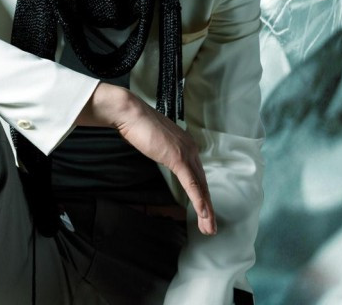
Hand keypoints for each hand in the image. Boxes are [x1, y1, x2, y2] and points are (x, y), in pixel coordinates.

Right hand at [76, 83, 216, 234]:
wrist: (130, 113)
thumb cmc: (137, 125)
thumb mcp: (154, 141)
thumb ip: (162, 148)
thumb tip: (160, 153)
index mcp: (185, 144)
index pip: (197, 174)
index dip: (201, 195)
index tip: (203, 213)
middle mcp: (190, 148)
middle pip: (202, 183)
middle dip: (207, 207)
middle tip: (210, 227)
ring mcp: (185, 153)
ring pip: (200, 186)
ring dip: (206, 210)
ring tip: (209, 229)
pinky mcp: (178, 158)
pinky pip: (191, 184)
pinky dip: (198, 201)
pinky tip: (203, 215)